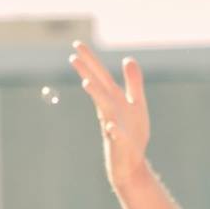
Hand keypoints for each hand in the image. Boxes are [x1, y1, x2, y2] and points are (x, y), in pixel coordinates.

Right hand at [68, 42, 149, 187]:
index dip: (90, 61)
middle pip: (97, 87)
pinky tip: (112, 126)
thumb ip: (133, 82)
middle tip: (72, 55)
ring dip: (96, 96)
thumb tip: (128, 59)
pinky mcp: (119, 143)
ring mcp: (112, 126)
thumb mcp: (137, 104)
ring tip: (86, 83)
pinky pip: (117, 136)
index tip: (76, 45)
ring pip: (103, 108)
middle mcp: (109, 110)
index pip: (100, 76)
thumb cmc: (132, 134)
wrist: (130, 163)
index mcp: (113, 99)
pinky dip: (114, 130)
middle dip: (87, 72)